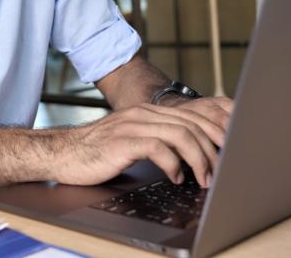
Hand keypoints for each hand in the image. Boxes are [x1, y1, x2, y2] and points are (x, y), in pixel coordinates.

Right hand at [51, 101, 230, 187]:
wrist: (62, 152)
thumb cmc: (97, 152)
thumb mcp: (131, 140)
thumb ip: (157, 140)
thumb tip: (190, 157)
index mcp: (148, 112)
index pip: (193, 116)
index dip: (215, 134)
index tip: (227, 154)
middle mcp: (143, 114)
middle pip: (193, 124)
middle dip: (213, 149)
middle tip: (220, 172)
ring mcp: (133, 125)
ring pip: (181, 135)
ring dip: (199, 159)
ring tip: (203, 178)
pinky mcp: (123, 141)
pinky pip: (159, 148)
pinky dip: (174, 164)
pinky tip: (175, 177)